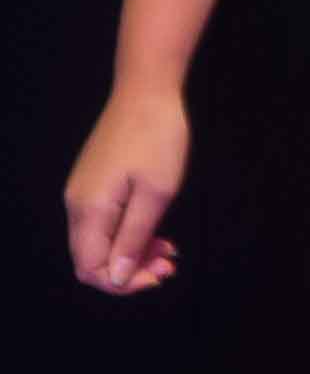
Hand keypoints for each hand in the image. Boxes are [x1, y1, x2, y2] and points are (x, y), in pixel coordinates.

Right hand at [65, 81, 187, 293]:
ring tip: (168, 251)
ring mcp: (83, 192)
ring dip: (134, 252)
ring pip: (101, 242)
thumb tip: (117, 277)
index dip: (123, 283)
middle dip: (131, 270)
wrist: (146, 90)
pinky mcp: (94, 183)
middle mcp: (78, 204)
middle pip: (92, 259)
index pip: (91, 269)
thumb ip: (134, 238)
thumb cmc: (156, 137)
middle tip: (168, 265)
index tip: (158, 275)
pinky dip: (130, 233)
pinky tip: (157, 233)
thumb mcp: (156, 194)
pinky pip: (105, 222)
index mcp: (89, 210)